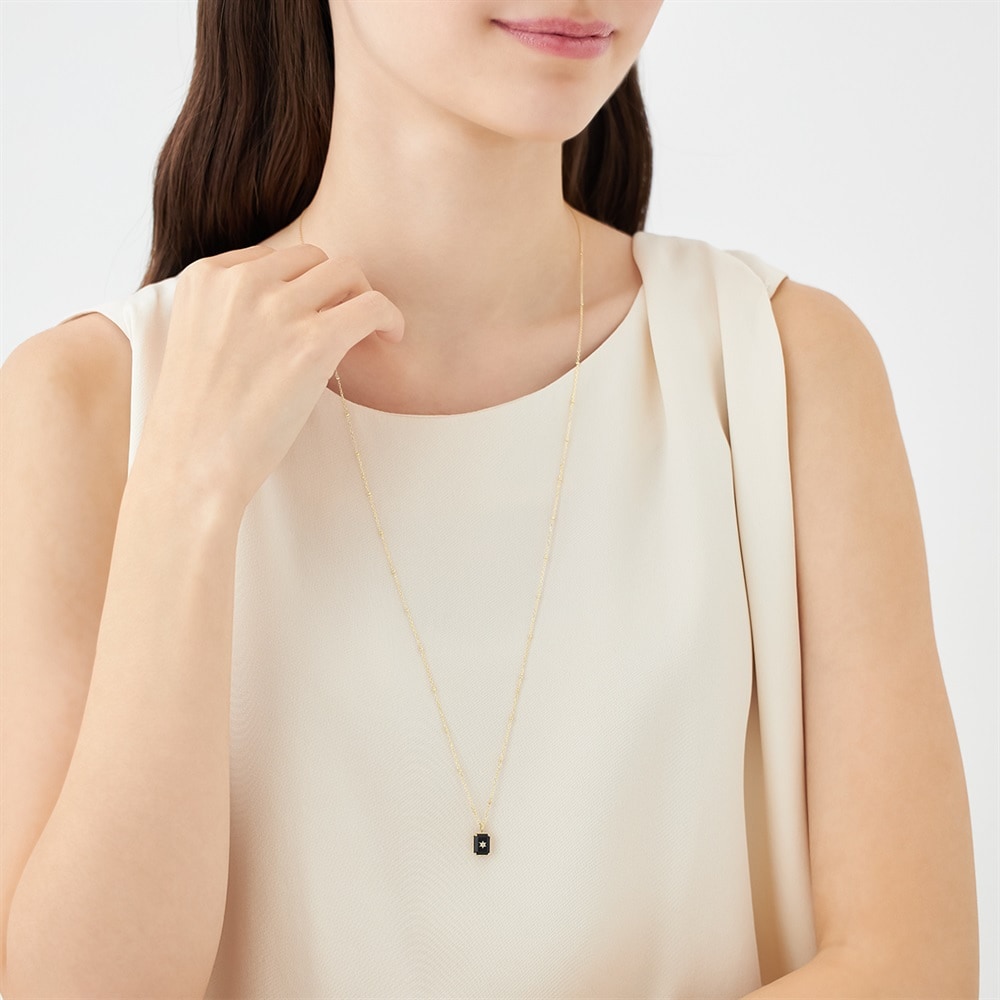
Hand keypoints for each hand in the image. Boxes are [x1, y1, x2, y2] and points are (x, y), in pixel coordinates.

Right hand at [134, 243, 404, 513]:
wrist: (193, 464)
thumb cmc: (197, 419)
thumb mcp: (197, 339)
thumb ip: (232, 310)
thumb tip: (292, 304)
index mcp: (205, 277)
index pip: (272, 257)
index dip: (298, 285)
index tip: (308, 315)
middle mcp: (241, 282)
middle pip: (312, 258)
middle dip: (332, 287)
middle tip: (342, 322)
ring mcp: (278, 309)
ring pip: (346, 272)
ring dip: (361, 297)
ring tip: (368, 330)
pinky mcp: (314, 341)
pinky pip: (372, 305)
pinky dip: (389, 318)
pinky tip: (391, 337)